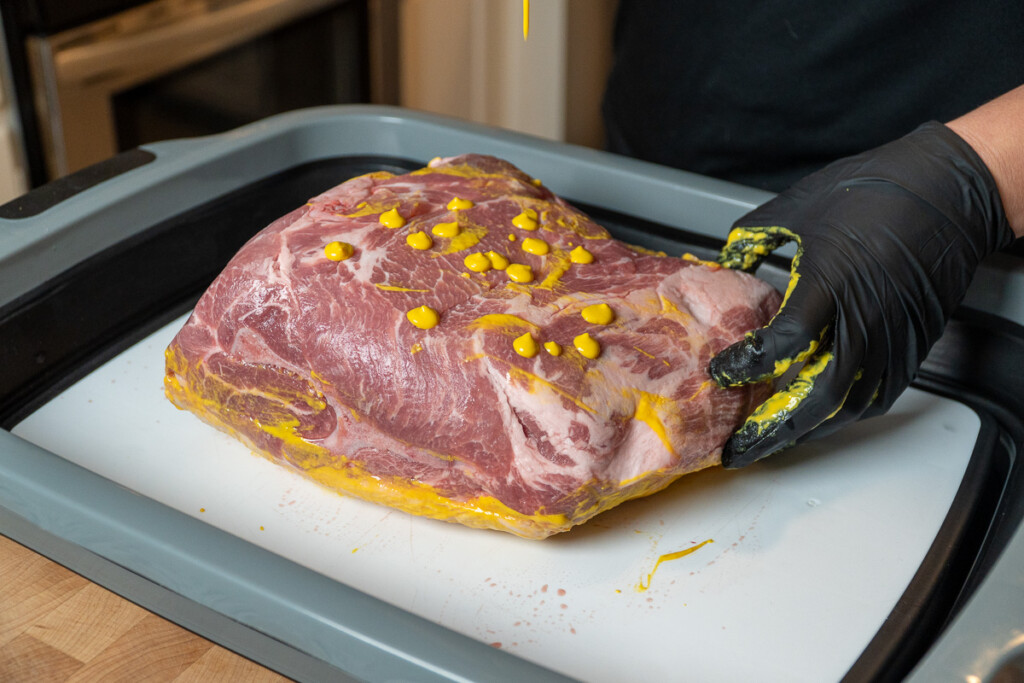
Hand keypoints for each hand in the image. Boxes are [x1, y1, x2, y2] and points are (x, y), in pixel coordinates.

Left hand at [710, 122, 1012, 467]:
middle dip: (772, 429)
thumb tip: (728, 257)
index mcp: (830, 284)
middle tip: (739, 447)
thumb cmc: (876, 191)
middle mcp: (863, 320)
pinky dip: (843, 416)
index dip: (747, 365)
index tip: (720, 372)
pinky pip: (876, 396)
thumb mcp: (799, 206)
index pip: (783, 343)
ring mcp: (892, 337)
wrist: (948, 191)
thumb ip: (756, 236)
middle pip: (815, 396)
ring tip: (772, 442)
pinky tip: (818, 420)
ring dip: (806, 431)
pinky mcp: (912, 345)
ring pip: (847, 406)